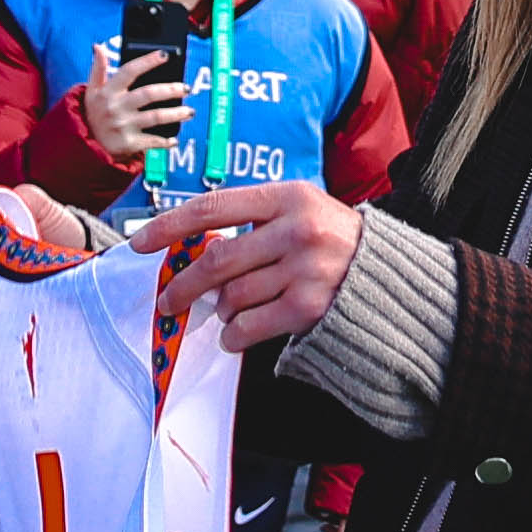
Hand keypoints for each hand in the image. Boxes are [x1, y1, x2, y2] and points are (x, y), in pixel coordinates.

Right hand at [82, 42, 191, 161]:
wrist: (86, 145)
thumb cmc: (94, 113)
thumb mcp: (91, 90)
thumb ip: (98, 68)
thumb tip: (98, 46)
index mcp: (108, 91)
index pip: (129, 71)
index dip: (147, 61)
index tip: (165, 54)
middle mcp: (116, 107)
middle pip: (148, 94)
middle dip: (170, 90)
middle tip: (186, 88)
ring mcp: (124, 126)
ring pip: (155, 117)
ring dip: (175, 114)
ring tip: (189, 111)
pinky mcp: (129, 143)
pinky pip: (152, 141)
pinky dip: (165, 141)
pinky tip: (175, 139)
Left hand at [136, 180, 364, 349]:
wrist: (391, 275)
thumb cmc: (333, 241)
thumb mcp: (300, 212)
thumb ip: (253, 222)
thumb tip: (190, 247)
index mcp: (287, 196)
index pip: (213, 207)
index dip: (170, 226)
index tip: (140, 243)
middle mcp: (296, 228)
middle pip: (216, 259)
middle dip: (183, 284)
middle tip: (167, 300)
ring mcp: (305, 268)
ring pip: (232, 295)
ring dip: (219, 310)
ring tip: (224, 312)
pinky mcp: (310, 306)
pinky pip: (250, 325)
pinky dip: (234, 334)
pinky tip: (235, 334)